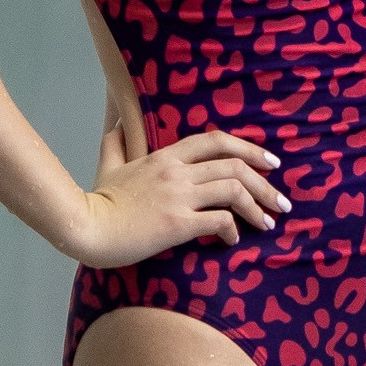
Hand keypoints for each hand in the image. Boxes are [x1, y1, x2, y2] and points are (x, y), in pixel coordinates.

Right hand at [64, 125, 288, 269]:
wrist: (84, 227)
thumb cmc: (96, 201)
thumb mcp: (108, 165)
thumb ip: (115, 143)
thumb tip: (114, 124)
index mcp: (166, 155)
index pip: (217, 141)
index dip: (249, 149)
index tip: (271, 161)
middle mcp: (177, 171)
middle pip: (235, 166)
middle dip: (265, 183)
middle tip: (281, 201)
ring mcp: (178, 196)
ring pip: (233, 190)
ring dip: (257, 207)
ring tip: (268, 223)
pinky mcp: (177, 223)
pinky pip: (219, 221)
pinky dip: (234, 230)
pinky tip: (234, 240)